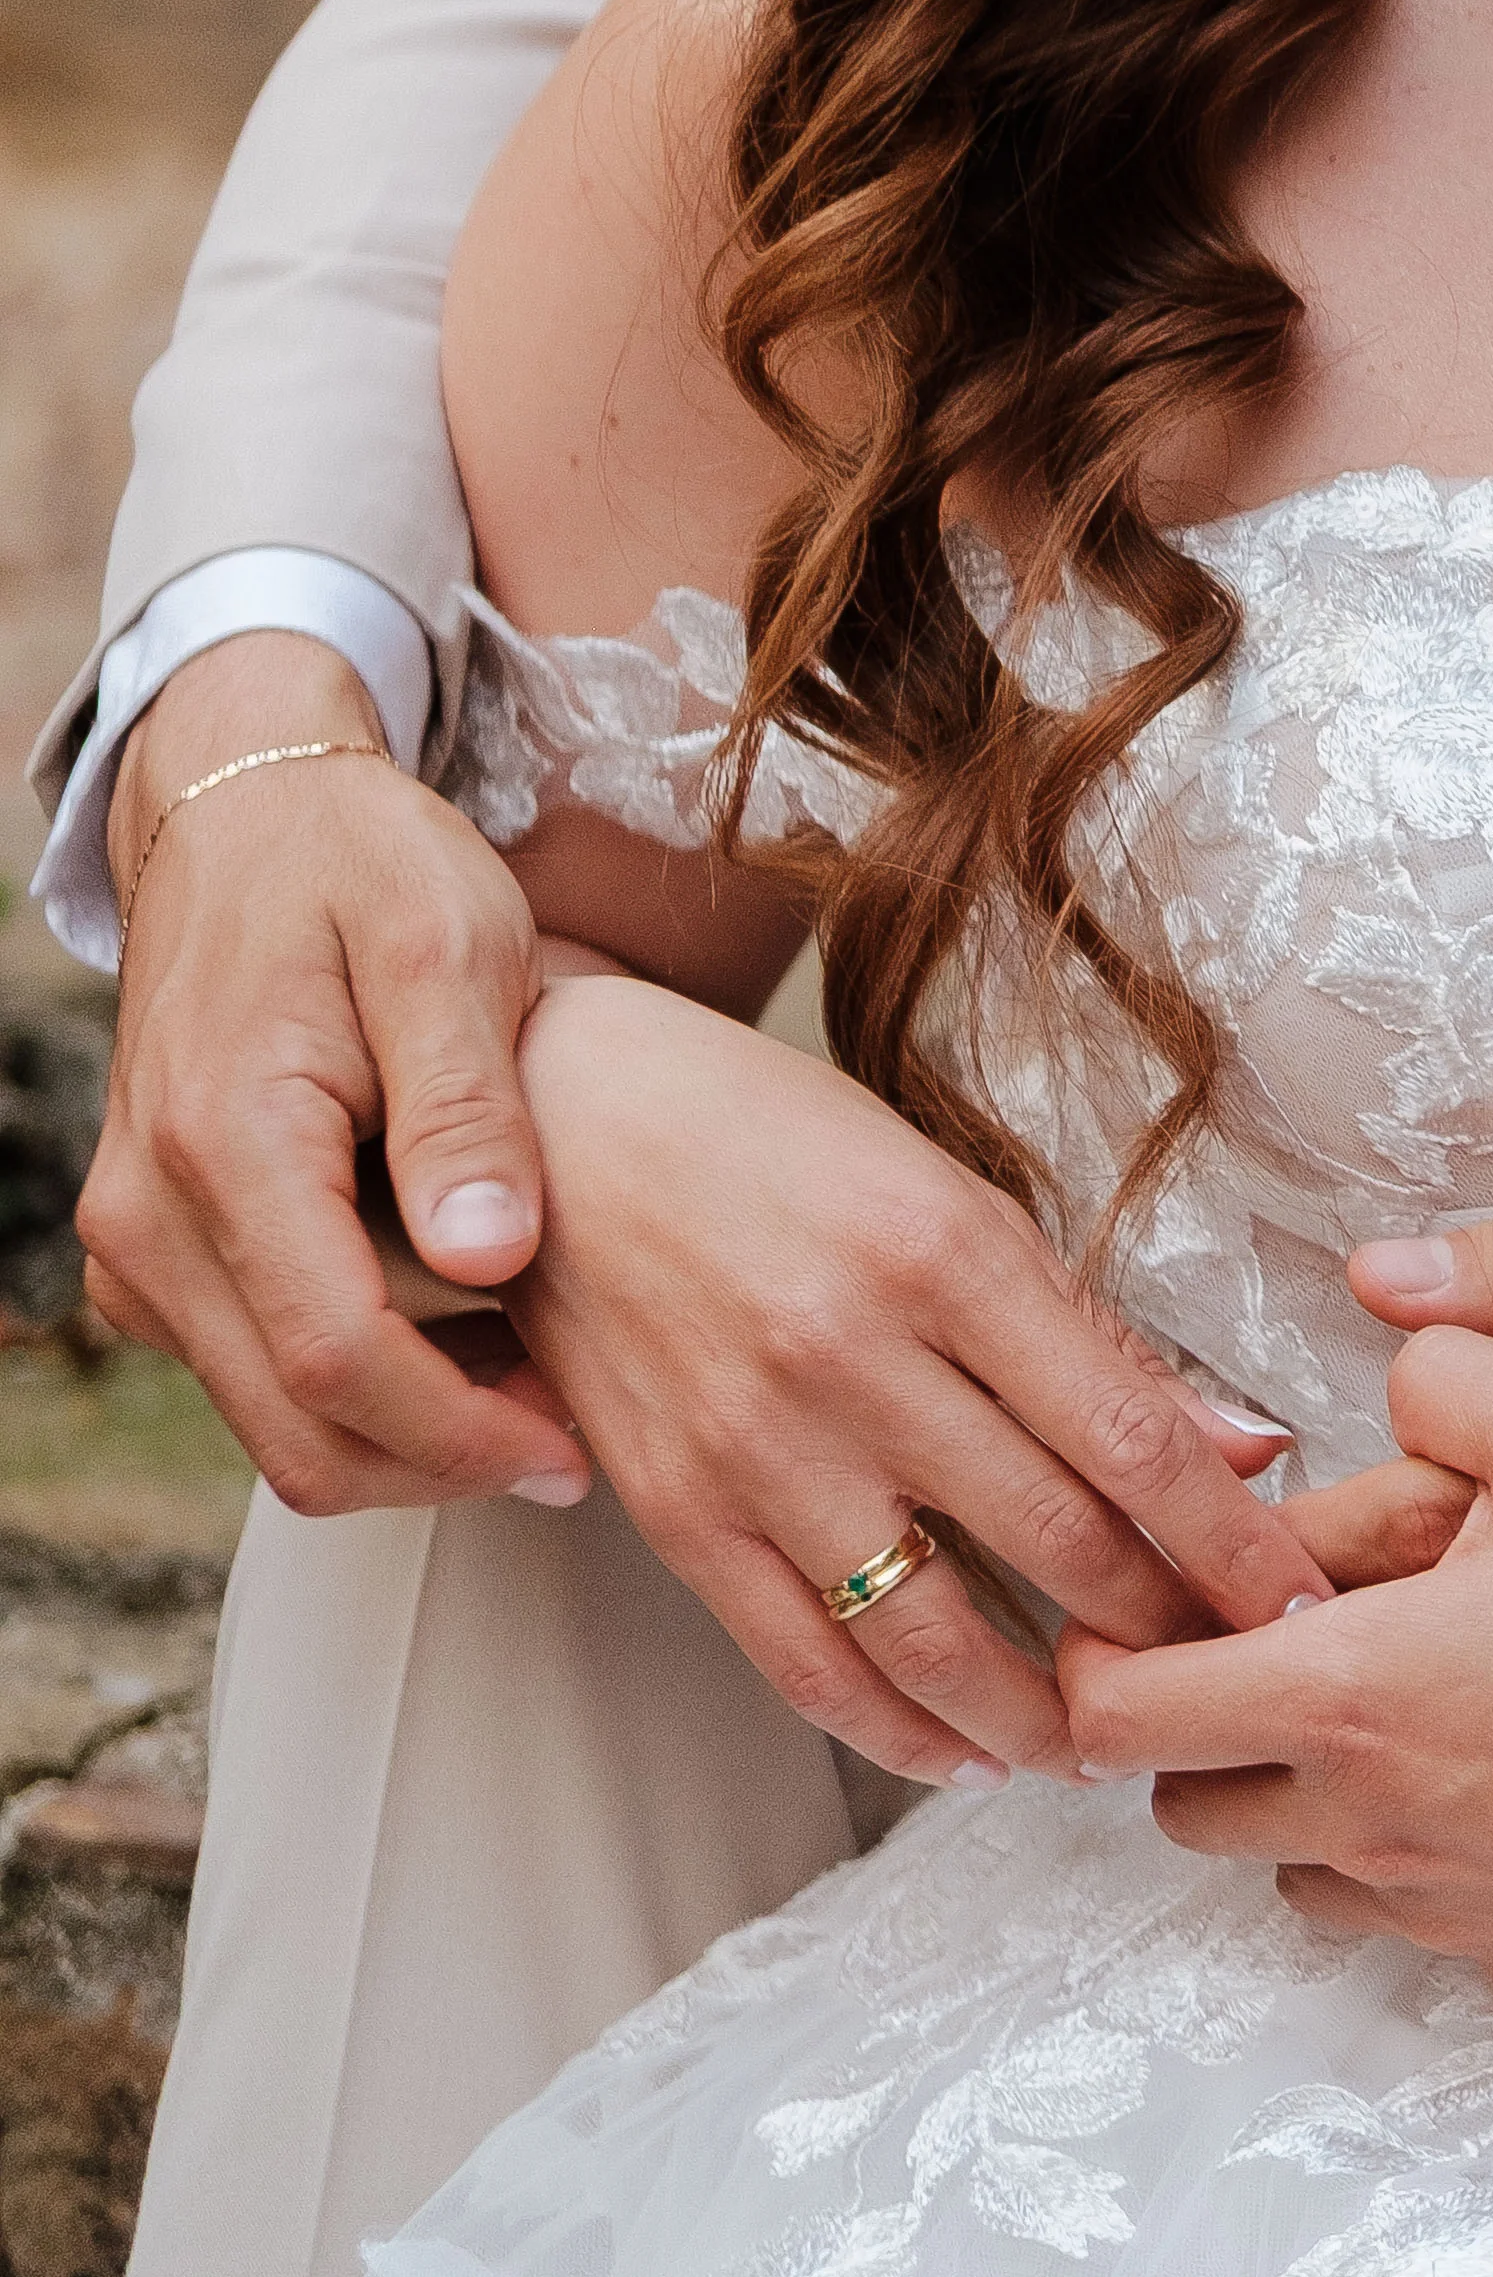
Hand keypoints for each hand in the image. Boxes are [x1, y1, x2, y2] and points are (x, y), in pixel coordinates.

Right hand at [79, 633, 580, 1512]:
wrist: (251, 816)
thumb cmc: (361, 864)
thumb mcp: (452, 947)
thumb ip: (467, 1107)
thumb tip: (492, 1259)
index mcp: (226, 1138)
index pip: (335, 1356)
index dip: (460, 1431)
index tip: (568, 1450)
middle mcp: (150, 1209)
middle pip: (292, 1420)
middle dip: (437, 1460)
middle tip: (568, 1444)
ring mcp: (138, 1236)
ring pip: (265, 1412)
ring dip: (398, 1432)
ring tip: (532, 1388)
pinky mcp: (153, 1244)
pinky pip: (244, 1365)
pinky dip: (348, 1386)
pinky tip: (456, 1340)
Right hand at [503, 967, 1332, 1783]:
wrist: (549, 1133)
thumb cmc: (770, 1138)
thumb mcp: (950, 1193)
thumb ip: (1087, 1330)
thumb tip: (1236, 1446)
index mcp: (946, 1253)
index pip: (1131, 1435)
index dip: (1229, 1541)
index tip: (1295, 1600)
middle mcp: (856, 1357)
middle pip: (1056, 1541)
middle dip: (1165, 1633)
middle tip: (1231, 1680)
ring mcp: (760, 1448)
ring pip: (936, 1635)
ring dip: (1043, 1717)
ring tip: (1111, 1745)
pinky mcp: (678, 1516)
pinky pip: (805, 1664)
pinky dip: (899, 1731)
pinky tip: (967, 1752)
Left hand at [1064, 1328, 1492, 1985]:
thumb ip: (1458, 1372)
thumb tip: (1398, 1351)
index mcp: (1346, 1691)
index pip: (1122, 1709)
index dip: (1093, 1654)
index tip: (1130, 1601)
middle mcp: (1365, 1821)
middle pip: (1184, 1809)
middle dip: (1193, 1729)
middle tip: (1264, 1642)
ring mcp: (1441, 1907)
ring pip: (1293, 1876)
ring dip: (1300, 1800)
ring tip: (1388, 1709)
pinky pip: (1414, 1918)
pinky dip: (1413, 1857)